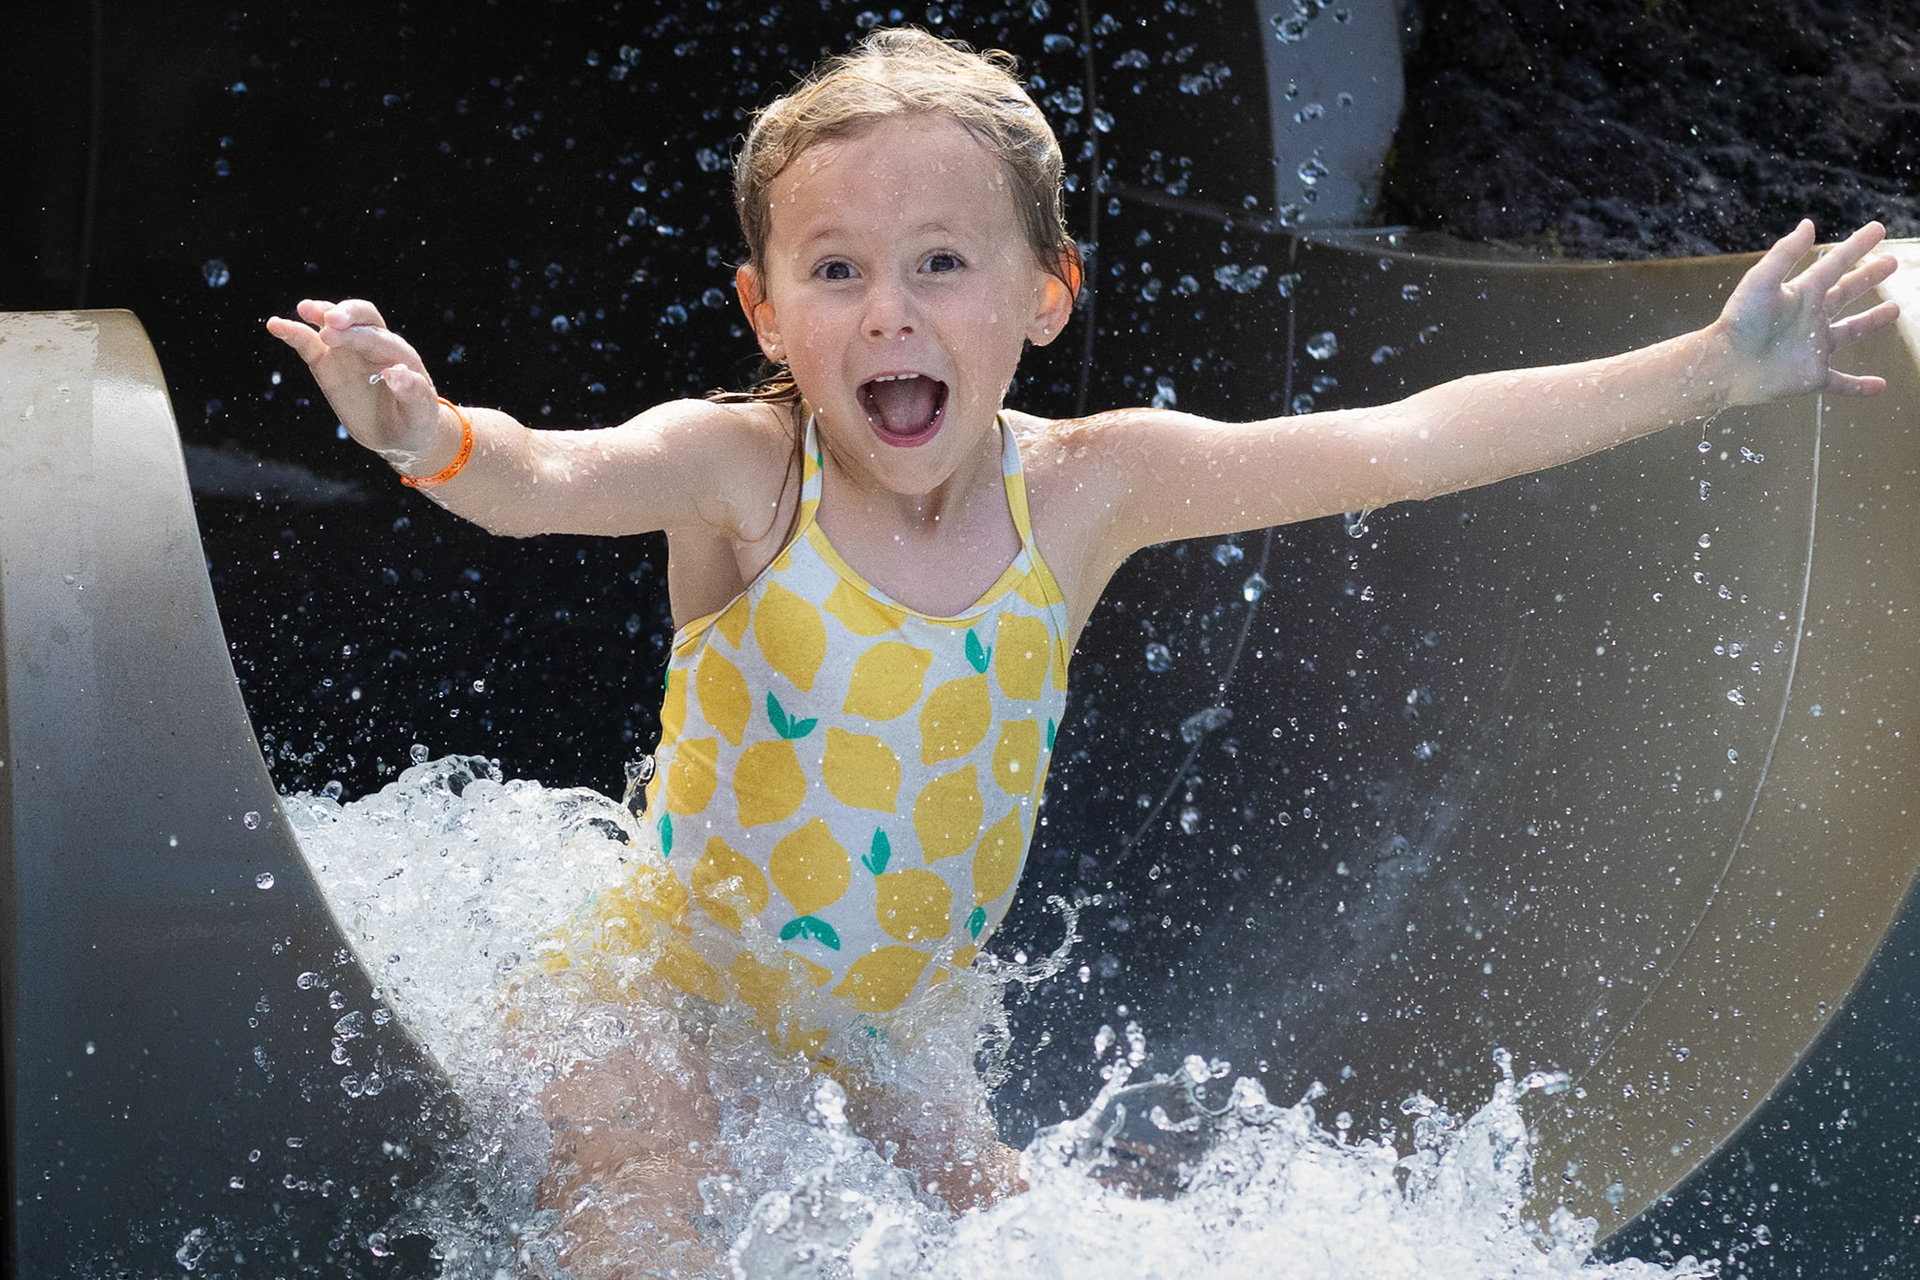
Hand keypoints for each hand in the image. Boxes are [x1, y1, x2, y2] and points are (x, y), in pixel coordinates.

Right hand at [264, 299, 448, 464]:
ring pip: (333, 323)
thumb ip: (414, 393)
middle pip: (361, 316)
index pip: (376, 338)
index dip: (357, 335)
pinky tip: (275, 325)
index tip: (334, 336)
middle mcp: (374, 344)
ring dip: (320, 313)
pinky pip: (308, 343)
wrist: (401, 434)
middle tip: (329, 322)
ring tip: (304, 310)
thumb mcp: (420, 414)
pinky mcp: (328, 362)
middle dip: (345, 315)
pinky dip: (293, 333)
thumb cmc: (416, 421)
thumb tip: (398, 372)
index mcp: (399, 354)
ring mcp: (348, 351)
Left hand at [1715, 220, 1899, 405]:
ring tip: (1894, 309)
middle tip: (1891, 262)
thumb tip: (1808, 223)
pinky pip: (1841, 383)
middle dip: (1867, 277)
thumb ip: (1785, 253)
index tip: (1878, 228)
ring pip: (1849, 332)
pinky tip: (1880, 387)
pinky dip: (1860, 387)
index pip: (1835, 264)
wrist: (1724, 366)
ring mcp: (1813, 347)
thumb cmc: (1739, 322)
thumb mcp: (1761, 281)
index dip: (1857, 246)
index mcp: (1801, 294)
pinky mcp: (1812, 376)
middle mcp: (1809, 318)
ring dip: (1871, 321)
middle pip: (1845, 293)